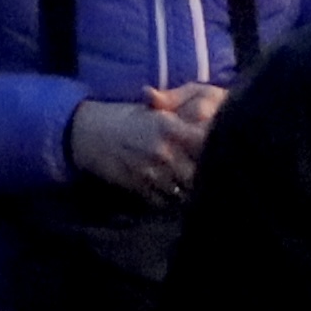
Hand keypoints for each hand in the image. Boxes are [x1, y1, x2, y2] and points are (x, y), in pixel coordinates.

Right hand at [66, 93, 212, 200]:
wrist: (88, 135)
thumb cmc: (123, 118)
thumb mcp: (150, 109)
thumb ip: (178, 112)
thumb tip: (206, 111)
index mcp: (169, 127)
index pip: (206, 140)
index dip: (217, 144)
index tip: (223, 145)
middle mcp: (163, 152)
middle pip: (200, 170)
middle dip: (209, 171)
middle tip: (215, 170)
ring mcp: (152, 173)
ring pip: (185, 189)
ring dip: (192, 188)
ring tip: (198, 185)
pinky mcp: (141, 189)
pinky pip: (166, 201)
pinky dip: (172, 199)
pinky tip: (175, 192)